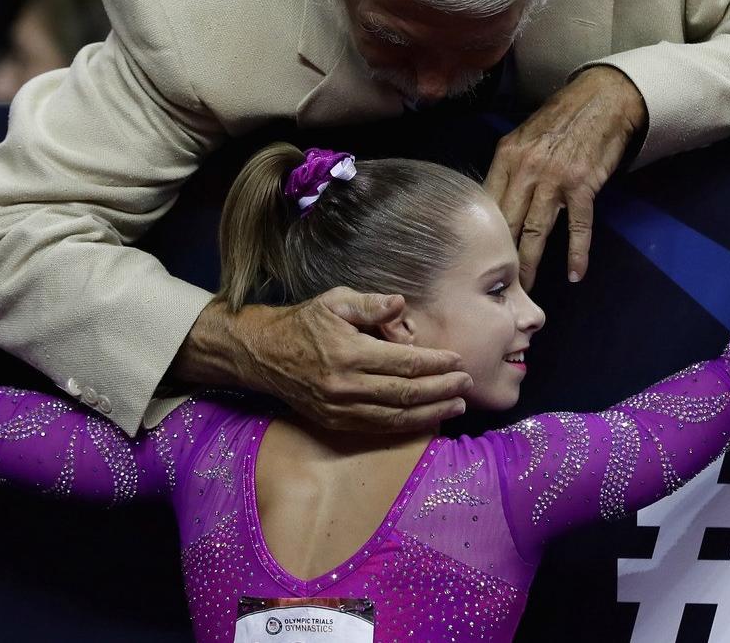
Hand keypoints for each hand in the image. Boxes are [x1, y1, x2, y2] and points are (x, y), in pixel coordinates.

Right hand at [191, 287, 473, 432]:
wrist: (262, 354)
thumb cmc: (303, 323)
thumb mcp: (334, 301)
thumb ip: (369, 304)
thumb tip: (400, 304)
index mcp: (350, 353)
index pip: (404, 363)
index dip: (435, 364)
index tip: (458, 361)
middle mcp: (346, 385)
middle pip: (406, 393)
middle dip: (441, 390)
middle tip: (466, 384)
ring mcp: (340, 408)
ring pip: (395, 417)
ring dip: (430, 413)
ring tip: (456, 406)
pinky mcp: (335, 422)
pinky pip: (378, 428)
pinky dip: (406, 426)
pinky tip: (426, 419)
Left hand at [483, 65, 644, 289]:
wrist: (601, 100)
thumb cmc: (561, 119)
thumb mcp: (524, 137)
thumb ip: (509, 168)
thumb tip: (493, 201)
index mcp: (506, 157)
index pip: (486, 203)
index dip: (481, 234)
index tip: (474, 258)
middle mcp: (526, 169)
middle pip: (507, 223)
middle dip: (499, 258)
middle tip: (494, 286)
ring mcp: (555, 179)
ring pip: (535, 231)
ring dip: (529, 265)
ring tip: (524, 291)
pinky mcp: (583, 186)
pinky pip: (578, 227)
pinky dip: (577, 253)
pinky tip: (574, 274)